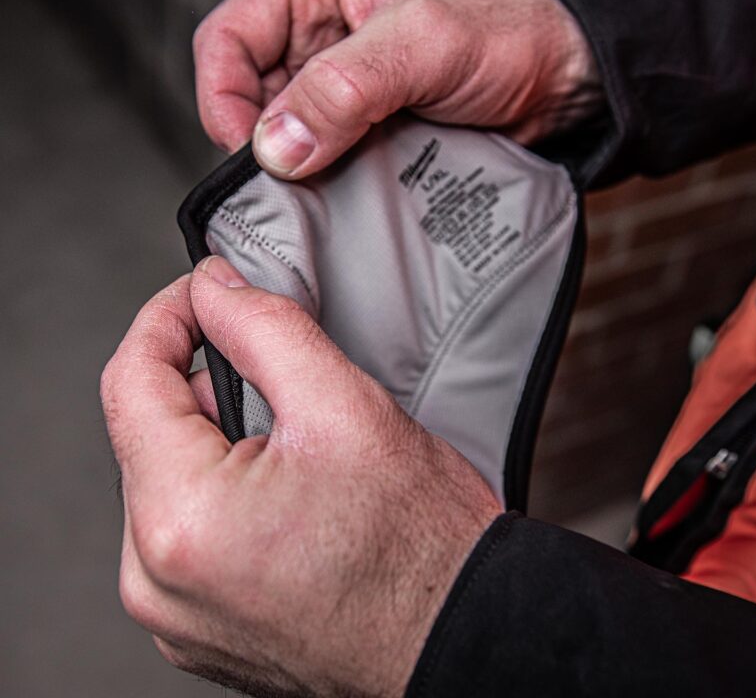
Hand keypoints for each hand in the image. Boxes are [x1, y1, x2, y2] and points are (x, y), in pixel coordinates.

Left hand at [101, 256, 500, 696]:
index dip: (167, 318)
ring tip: (297, 454)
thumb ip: (264, 328)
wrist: (460, 632)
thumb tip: (214, 290)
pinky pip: (186, 532)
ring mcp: (174, 614)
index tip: (202, 295)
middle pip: (148, 434)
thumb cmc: (420, 546)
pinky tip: (287, 499)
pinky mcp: (197, 628)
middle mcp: (158, 582)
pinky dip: (224, 494)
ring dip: (218, 443)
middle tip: (281, 384)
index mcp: (183, 521)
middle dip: (206, 387)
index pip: (130, 382)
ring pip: (168, 480)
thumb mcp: (344, 407)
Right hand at [194, 0, 597, 178]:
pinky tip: (343, 191)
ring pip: (281, 132)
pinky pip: (318, 156)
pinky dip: (322, 179)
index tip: (252, 153)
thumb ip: (347, 87)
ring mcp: (336, 84)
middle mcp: (315, 33)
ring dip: (295, 165)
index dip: (223, 99)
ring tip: (327, 184)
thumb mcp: (424, 44)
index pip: (226, 40)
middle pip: (245, 92)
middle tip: (294, 179)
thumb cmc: (504, 34)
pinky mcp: (358, 125)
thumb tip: (276, 145)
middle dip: (261, 140)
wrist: (557, 79)